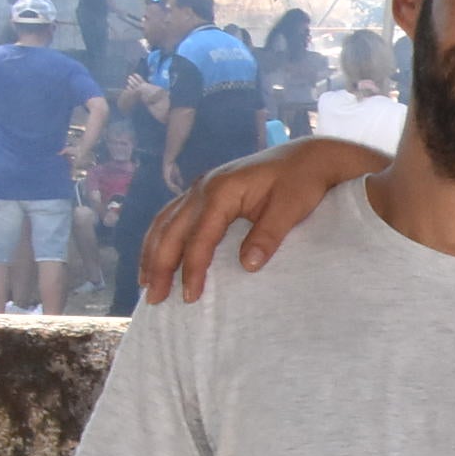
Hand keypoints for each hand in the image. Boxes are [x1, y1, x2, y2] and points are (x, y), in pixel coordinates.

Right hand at [142, 136, 383, 303]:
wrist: (308, 157)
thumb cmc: (302, 181)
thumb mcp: (291, 208)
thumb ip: (268, 235)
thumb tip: (247, 266)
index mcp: (221, 191)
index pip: (199, 237)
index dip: (192, 269)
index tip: (190, 297)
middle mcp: (202, 188)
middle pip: (171, 230)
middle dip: (159, 265)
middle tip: (154, 299)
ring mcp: (200, 187)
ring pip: (164, 222)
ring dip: (152, 252)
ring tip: (146, 282)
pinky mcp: (205, 190)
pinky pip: (172, 215)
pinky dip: (161, 237)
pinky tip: (158, 255)